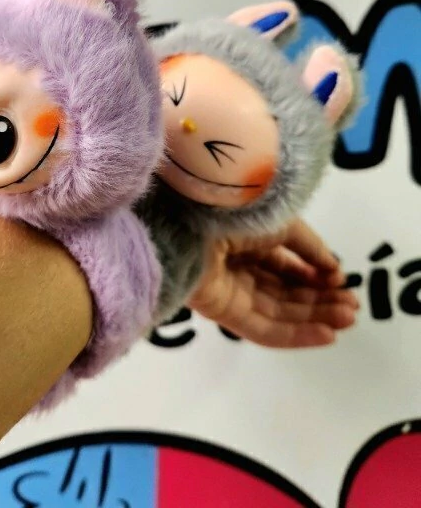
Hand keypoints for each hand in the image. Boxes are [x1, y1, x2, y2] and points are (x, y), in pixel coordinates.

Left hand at [188, 219, 358, 347]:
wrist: (194, 220)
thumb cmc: (236, 211)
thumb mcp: (282, 222)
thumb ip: (309, 248)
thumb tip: (334, 269)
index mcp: (247, 241)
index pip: (285, 266)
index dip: (315, 276)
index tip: (344, 283)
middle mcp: (238, 268)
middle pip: (284, 293)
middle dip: (320, 301)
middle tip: (353, 308)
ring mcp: (229, 292)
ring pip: (278, 313)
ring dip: (315, 318)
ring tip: (348, 319)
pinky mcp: (223, 313)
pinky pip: (263, 330)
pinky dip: (296, 335)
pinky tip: (327, 335)